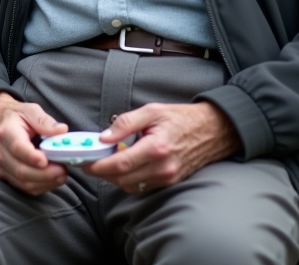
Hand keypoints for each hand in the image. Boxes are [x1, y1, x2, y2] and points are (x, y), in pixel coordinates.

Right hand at [0, 92, 68, 195]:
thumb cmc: (16, 117)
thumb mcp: (31, 110)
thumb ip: (45, 121)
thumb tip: (62, 130)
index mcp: (6, 132)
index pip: (18, 148)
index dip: (33, 157)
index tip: (47, 160)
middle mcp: (0, 152)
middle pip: (21, 170)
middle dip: (45, 174)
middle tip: (63, 170)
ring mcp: (0, 166)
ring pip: (24, 183)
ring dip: (45, 182)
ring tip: (61, 174)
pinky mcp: (5, 176)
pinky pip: (24, 188)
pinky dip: (41, 186)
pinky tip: (52, 179)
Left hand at [83, 102, 240, 192]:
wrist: (213, 131)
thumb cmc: (182, 118)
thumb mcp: (152, 111)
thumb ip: (125, 123)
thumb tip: (103, 137)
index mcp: (156, 148)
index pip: (119, 165)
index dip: (97, 166)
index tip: (84, 162)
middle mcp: (162, 168)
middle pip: (122, 179)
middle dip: (102, 172)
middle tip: (91, 161)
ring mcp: (168, 178)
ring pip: (131, 186)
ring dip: (115, 177)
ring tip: (109, 161)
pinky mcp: (171, 183)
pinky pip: (143, 187)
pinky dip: (130, 180)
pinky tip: (127, 165)